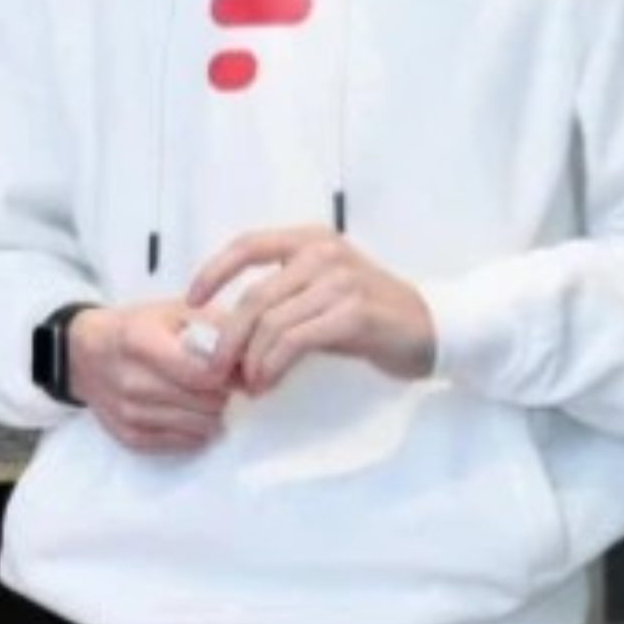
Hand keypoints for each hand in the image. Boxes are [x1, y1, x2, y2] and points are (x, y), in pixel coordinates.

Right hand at [66, 300, 235, 453]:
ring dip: (211, 413)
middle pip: (206, 402)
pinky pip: (183, 444)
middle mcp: (132, 380)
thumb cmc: (136, 328)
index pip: (204, 373)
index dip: (229, 373)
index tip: (232, 366)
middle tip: (219, 381)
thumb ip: (214, 326)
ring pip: (199, 426)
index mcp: (140, 341)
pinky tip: (190, 412)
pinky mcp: (130, 437)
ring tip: (205, 396)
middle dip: (222, 393)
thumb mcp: (172, 311)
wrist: (85, 355)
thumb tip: (254, 354)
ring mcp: (129, 412)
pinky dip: (195, 431)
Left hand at [187, 227, 437, 393]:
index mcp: (310, 240)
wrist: (433, 330)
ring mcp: (340, 281)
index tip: (190, 301)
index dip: (213, 272)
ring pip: (271, 323)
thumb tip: (226, 333)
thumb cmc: (368, 315)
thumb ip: (282, 298)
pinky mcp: (353, 314)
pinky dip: (273, 366)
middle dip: (226, 338)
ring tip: (247, 384)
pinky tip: (268, 383)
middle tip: (213, 370)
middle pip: (254, 296)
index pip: (248, 245)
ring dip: (250, 360)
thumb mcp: (322, 292)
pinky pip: (295, 341)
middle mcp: (323, 253)